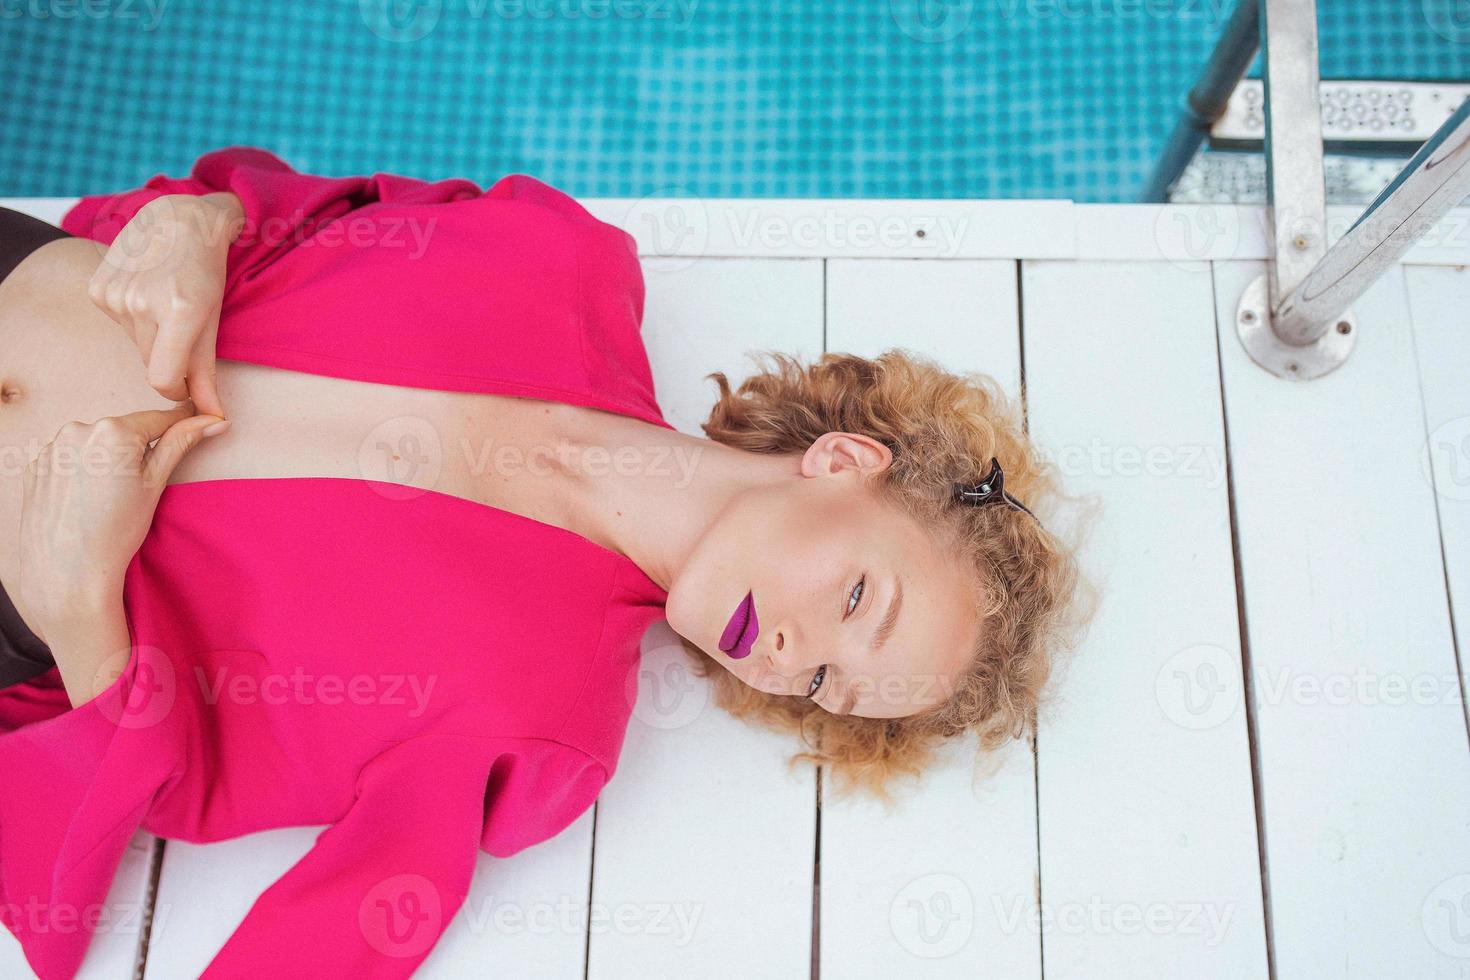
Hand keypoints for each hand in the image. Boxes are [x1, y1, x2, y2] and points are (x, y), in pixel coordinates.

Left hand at [15, 403, 227, 642]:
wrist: (66, 571)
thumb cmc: (115, 531)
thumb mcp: (155, 484)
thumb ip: (180, 443)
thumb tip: (212, 420)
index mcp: (113, 431)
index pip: (157, 418)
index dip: (180, 424)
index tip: (197, 424)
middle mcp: (78, 429)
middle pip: (123, 430)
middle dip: (136, 448)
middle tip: (140, 484)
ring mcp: (52, 447)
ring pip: (94, 443)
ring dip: (106, 458)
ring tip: (108, 496)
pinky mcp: (35, 464)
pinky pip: (69, 457)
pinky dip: (81, 469)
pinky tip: (85, 497)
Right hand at [87, 192, 244, 418]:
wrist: (178, 219)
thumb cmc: (206, 272)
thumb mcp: (214, 320)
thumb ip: (207, 372)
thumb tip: (213, 415)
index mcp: (181, 311)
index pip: (164, 380)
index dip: (176, 391)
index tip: (187, 388)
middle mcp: (142, 302)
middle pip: (150, 364)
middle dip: (169, 361)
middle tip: (184, 334)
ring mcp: (115, 294)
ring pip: (135, 344)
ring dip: (152, 337)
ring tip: (166, 306)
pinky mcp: (97, 288)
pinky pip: (118, 324)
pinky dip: (134, 319)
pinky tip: (146, 293)